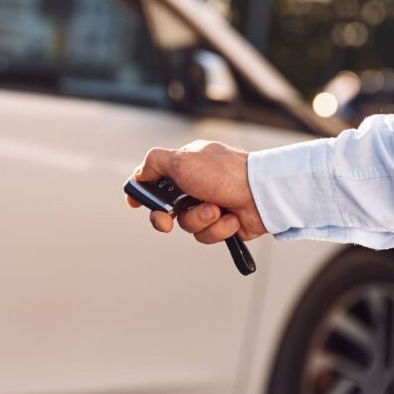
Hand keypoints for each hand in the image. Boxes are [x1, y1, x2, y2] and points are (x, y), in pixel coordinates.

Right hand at [126, 140, 267, 243]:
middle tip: (165, 222)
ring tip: (216, 209)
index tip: (133, 203)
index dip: (143, 192)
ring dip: (200, 219)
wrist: (260, 193)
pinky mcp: (223, 224)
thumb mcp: (181, 159)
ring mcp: (210, 205)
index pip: (156, 179)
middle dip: (165, 217)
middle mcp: (197, 185)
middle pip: (167, 210)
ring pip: (187, 225)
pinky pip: (207, 235)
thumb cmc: (223, 173)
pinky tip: (231, 217)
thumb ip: (155, 162)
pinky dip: (218, 228)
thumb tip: (140, 172)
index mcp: (186, 166)